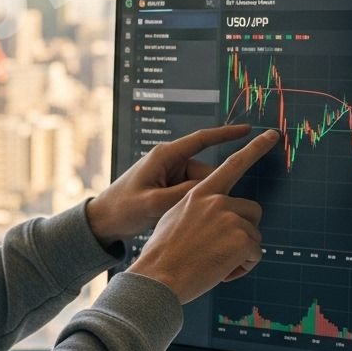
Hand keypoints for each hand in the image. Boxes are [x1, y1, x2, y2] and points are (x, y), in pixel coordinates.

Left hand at [86, 124, 256, 246]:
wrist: (103, 221)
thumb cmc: (123, 209)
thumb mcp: (154, 204)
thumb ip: (184, 195)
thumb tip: (212, 190)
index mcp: (165, 156)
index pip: (202, 139)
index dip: (227, 134)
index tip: (248, 129)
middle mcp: (169, 161)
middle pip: (205, 172)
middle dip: (206, 193)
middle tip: (188, 213)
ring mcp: (170, 173)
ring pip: (200, 186)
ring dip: (195, 202)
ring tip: (173, 216)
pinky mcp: (169, 186)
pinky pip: (191, 193)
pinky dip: (190, 204)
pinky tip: (176, 217)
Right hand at [126, 129, 278, 303]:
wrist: (157, 278)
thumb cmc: (163, 256)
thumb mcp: (174, 219)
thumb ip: (199, 210)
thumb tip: (219, 216)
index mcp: (200, 193)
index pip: (233, 165)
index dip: (254, 149)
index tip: (271, 135)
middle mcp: (217, 200)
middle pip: (252, 211)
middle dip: (244, 231)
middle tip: (221, 250)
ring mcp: (231, 218)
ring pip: (254, 235)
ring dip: (242, 252)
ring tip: (216, 263)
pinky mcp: (242, 238)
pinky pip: (256, 255)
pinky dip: (243, 267)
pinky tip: (221, 272)